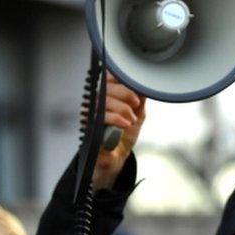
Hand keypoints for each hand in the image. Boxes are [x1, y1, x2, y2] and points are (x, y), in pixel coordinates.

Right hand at [93, 73, 145, 189]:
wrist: (117, 157)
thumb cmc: (124, 134)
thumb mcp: (137, 114)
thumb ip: (140, 99)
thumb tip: (145, 84)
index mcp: (108, 95)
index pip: (109, 77)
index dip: (122, 80)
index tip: (136, 92)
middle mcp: (97, 101)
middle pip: (106, 85)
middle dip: (125, 93)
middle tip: (135, 103)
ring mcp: (92, 113)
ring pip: (104, 99)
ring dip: (122, 108)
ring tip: (131, 119)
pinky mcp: (90, 125)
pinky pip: (101, 115)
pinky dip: (116, 118)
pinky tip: (125, 123)